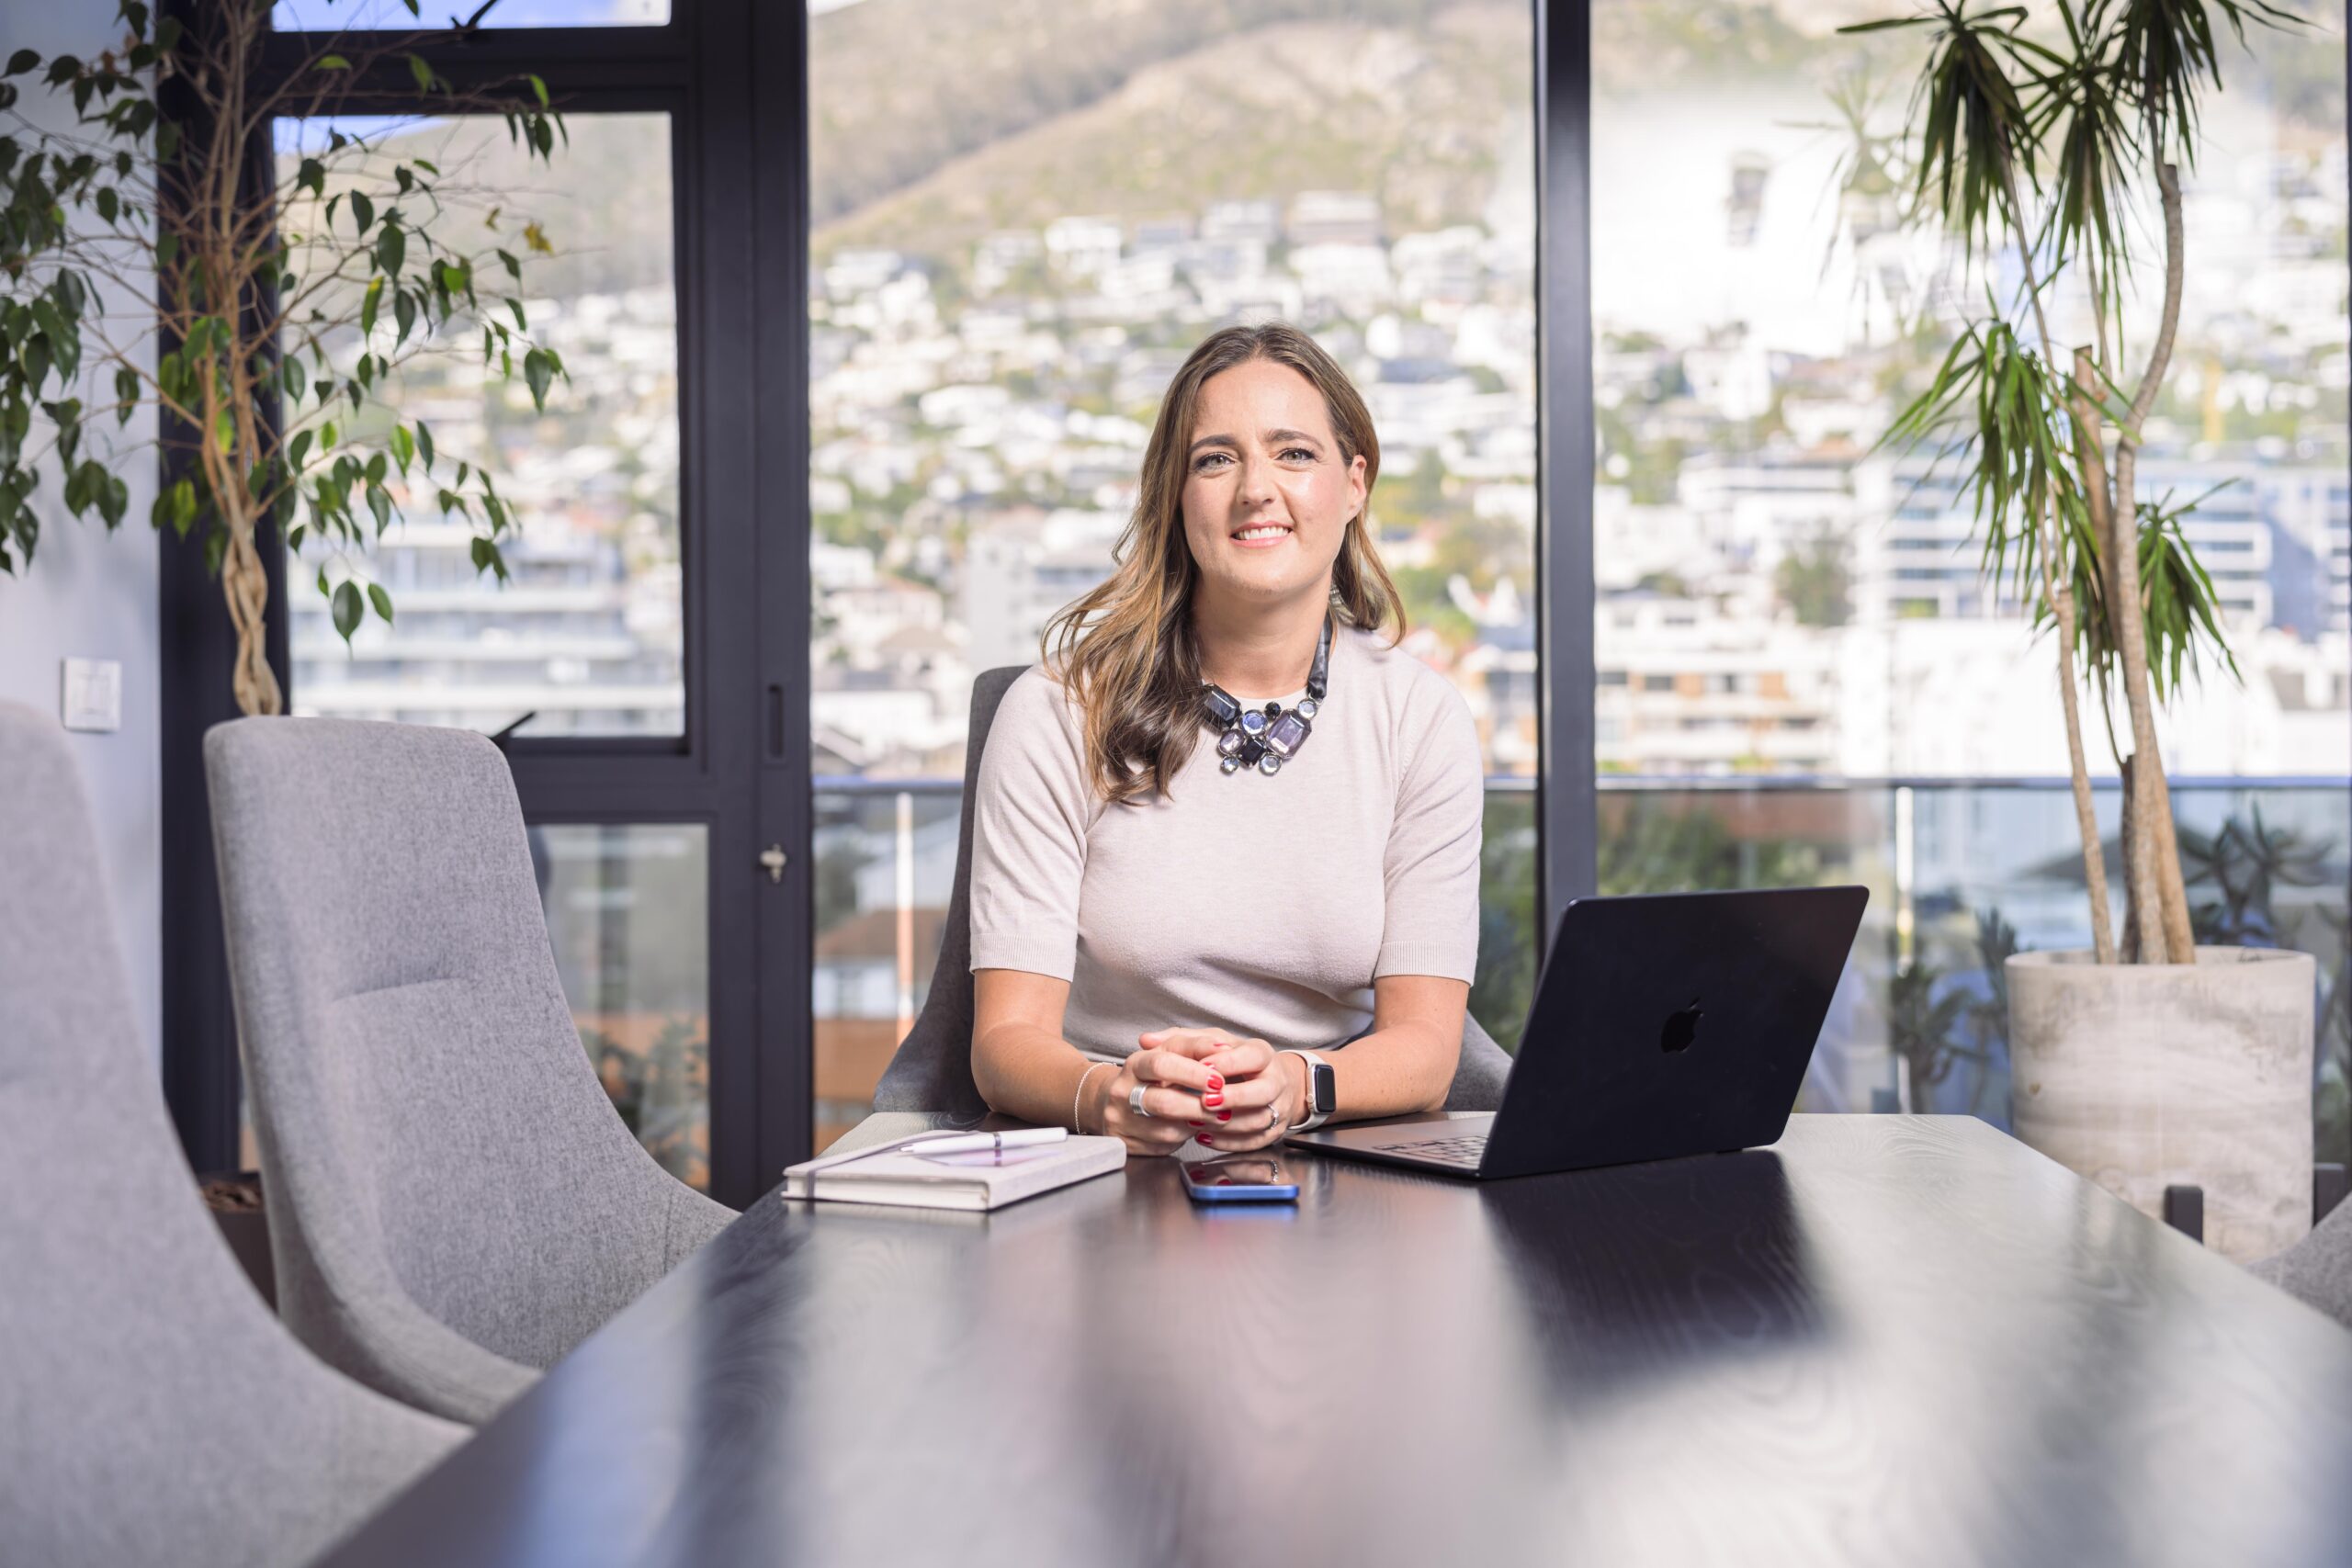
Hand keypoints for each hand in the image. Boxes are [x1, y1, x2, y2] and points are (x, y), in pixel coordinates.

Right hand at [1087, 1038, 1227, 1155]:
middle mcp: (1123, 1092)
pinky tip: (1196, 1127)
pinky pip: (1163, 1146)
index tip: (1218, 1079)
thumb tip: (1223, 1048)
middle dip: (1199, 1105)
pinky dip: (1185, 1138)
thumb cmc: (1151, 1075)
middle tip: (1223, 1104)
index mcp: (1135, 1064)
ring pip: (1167, 1129)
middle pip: (1164, 1102)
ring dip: (1197, 1124)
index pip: (1162, 1065)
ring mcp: (1122, 1120)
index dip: (1193, 1073)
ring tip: (1217, 1117)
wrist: (1114, 1100)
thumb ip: (1195, 1047)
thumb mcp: (1169, 1052)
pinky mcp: (1127, 1143)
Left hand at [1137, 1028, 1301, 1153]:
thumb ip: (1180, 1040)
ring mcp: (1278, 1107)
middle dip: (1233, 1097)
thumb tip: (1147, 1040)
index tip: (1203, 1066)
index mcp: (1262, 1054)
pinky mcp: (1274, 1131)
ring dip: (1227, 1124)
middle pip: (1262, 1091)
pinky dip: (1228, 1142)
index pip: (1252, 1056)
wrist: (1270, 1082)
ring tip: (1198, 1121)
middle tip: (1205, 1100)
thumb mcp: (1212, 1042)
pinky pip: (1254, 1141)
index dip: (1228, 1063)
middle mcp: (1275, 1080)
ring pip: (1258, 1120)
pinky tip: (1204, 1136)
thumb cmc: (1234, 1059)